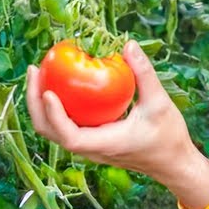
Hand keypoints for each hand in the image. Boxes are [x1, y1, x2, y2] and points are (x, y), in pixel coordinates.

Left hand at [26, 40, 200, 185]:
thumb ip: (144, 74)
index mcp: (105, 144)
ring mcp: (88, 146)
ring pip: (53, 130)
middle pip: (50, 132)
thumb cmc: (168, 137)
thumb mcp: (160, 103)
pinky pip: (65, 124)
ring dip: (40, 104)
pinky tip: (59, 82)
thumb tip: (128, 45)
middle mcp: (91, 149)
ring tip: (39, 73)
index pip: (70, 137)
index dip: (54, 116)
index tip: (48, 91)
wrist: (173, 163)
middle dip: (35, 103)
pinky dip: (55, 105)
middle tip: (35, 70)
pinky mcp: (91, 140)